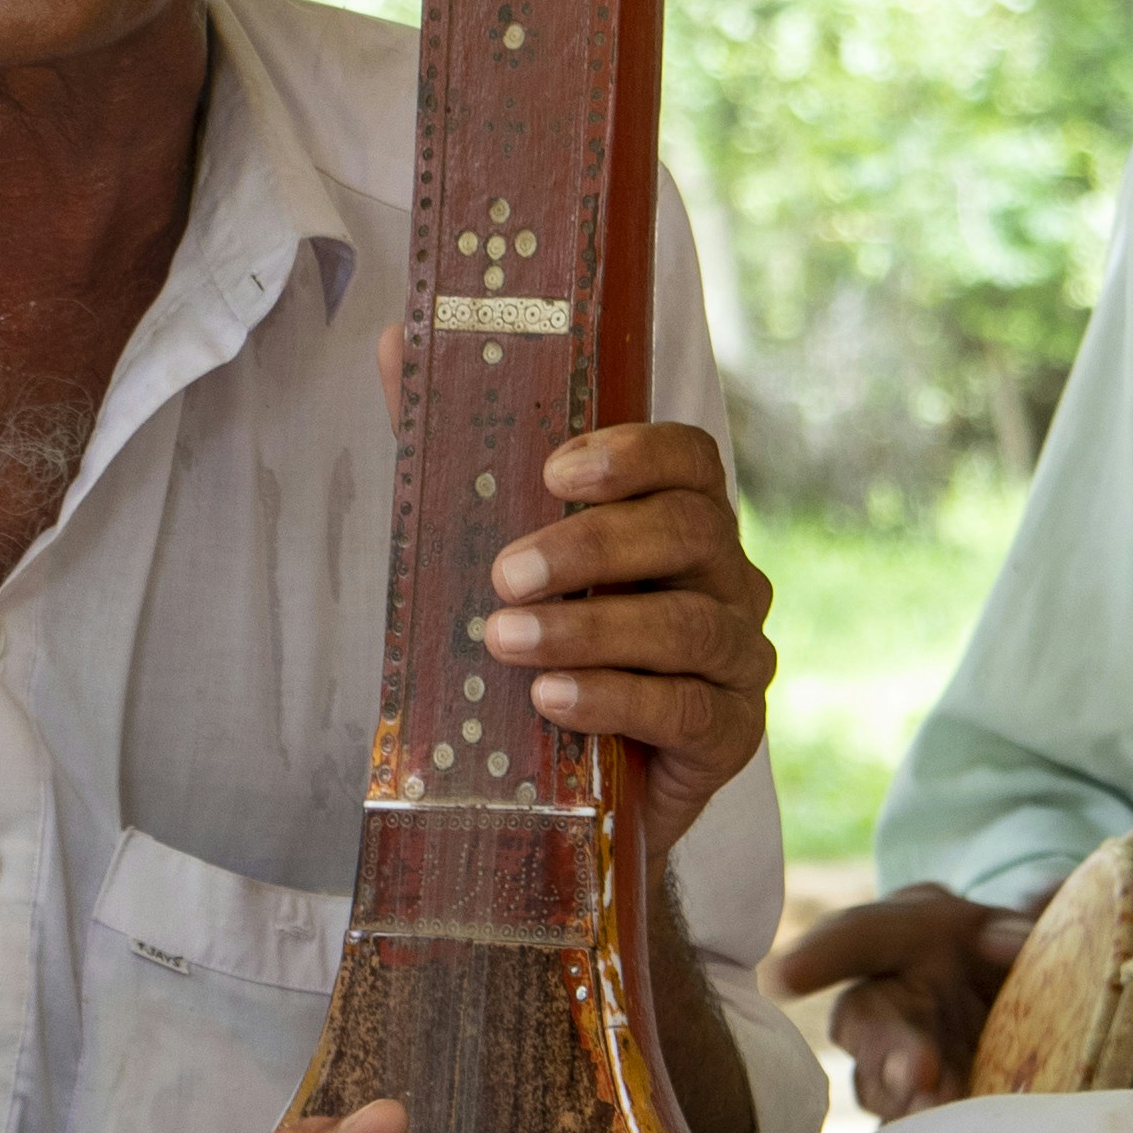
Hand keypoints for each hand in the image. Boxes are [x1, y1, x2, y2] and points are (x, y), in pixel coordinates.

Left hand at [376, 340, 772, 854]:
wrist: (574, 791)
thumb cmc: (539, 653)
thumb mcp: (489, 554)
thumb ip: (453, 458)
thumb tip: (393, 342)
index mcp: (681, 522)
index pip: (690, 459)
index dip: (634, 454)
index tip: (553, 472)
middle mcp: (728, 580)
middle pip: (691, 532)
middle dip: (592, 547)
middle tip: (503, 574)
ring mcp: (739, 658)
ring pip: (687, 624)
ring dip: (590, 628)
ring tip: (504, 641)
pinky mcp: (732, 735)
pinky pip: (687, 708)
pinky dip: (614, 699)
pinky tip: (553, 701)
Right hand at [772, 884, 1048, 1118]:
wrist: (1051, 999)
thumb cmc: (1037, 950)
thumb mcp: (1042, 929)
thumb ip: (1029, 928)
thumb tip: (1003, 940)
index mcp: (915, 929)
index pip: (860, 935)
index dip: (821, 956)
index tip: (783, 979)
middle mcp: (893, 986)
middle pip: (864, 1015)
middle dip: (887, 1048)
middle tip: (919, 1076)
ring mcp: (899, 1047)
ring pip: (876, 1077)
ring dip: (908, 1097)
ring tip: (949, 1111)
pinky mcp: (913, 1098)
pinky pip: (900, 1118)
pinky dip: (922, 1129)